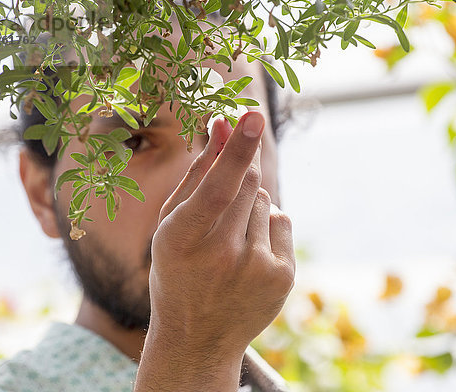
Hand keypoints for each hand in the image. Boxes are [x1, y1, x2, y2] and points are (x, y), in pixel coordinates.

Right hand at [135, 112, 295, 391]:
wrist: (199, 339)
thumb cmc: (178, 271)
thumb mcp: (172, 225)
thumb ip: (197, 172)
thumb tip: (221, 124)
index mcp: (182, 240)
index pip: (217, 188)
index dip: (237, 150)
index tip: (253, 116)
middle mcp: (222, 256)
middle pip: (247, 184)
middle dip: (240, 171)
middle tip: (229, 181)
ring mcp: (257, 268)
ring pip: (265, 200)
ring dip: (250, 207)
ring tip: (229, 243)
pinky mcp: (283, 276)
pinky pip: (282, 220)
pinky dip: (267, 226)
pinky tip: (248, 255)